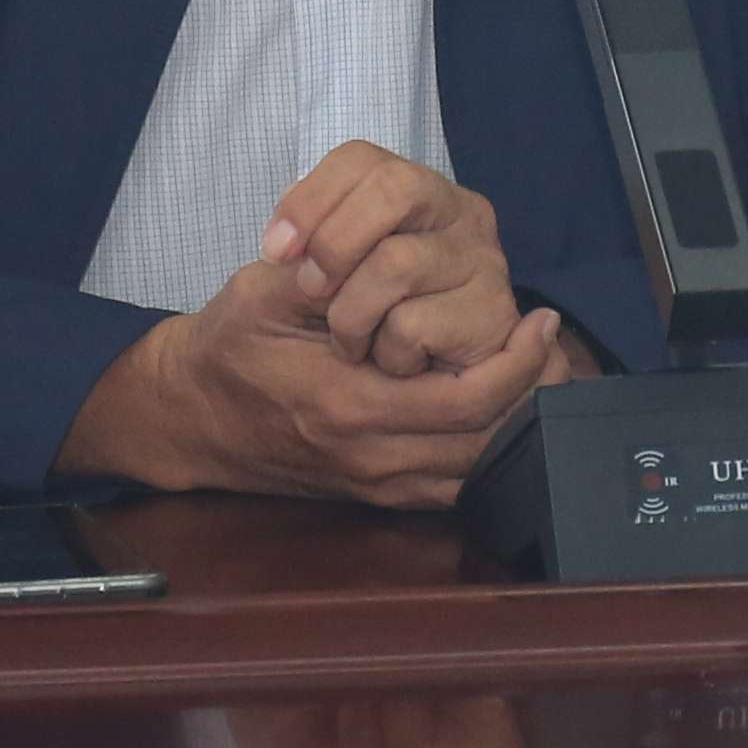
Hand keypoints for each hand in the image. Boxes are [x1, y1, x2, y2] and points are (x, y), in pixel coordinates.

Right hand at [56, 273, 569, 507]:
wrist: (188, 417)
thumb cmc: (227, 348)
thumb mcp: (264, 293)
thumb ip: (325, 274)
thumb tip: (384, 253)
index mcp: (348, 405)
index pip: (467, 399)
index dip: (518, 362)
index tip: (540, 320)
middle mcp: (370, 458)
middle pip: (488, 443)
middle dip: (536, 393)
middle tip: (559, 346)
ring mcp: (375, 484)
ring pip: (478, 470)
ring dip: (518, 423)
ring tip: (544, 372)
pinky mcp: (376, 494)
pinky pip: (453, 486)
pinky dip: (486, 451)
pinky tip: (500, 408)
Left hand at [252, 145, 528, 376]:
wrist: (400, 392)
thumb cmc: (341, 328)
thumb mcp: (303, 279)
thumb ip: (299, 250)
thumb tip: (289, 246)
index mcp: (414, 190)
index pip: (361, 161)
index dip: (308, 202)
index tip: (274, 253)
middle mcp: (460, 212)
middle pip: (393, 189)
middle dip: (334, 246)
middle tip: (312, 294)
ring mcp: (484, 261)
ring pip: (398, 261)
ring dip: (352, 315)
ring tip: (355, 342)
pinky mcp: (492, 316)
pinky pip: (415, 324)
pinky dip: (386, 353)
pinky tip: (398, 362)